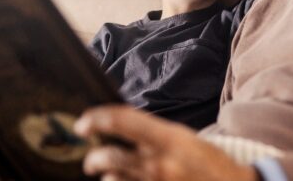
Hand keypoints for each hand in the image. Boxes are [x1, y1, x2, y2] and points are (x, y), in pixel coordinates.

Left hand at [74, 105, 258, 180]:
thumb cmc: (210, 164)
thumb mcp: (184, 140)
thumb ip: (154, 135)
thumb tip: (118, 126)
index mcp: (169, 139)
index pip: (122, 120)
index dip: (96, 119)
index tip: (83, 124)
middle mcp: (159, 163)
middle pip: (107, 157)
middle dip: (93, 159)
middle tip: (92, 160)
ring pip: (111, 180)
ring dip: (108, 178)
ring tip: (113, 176)